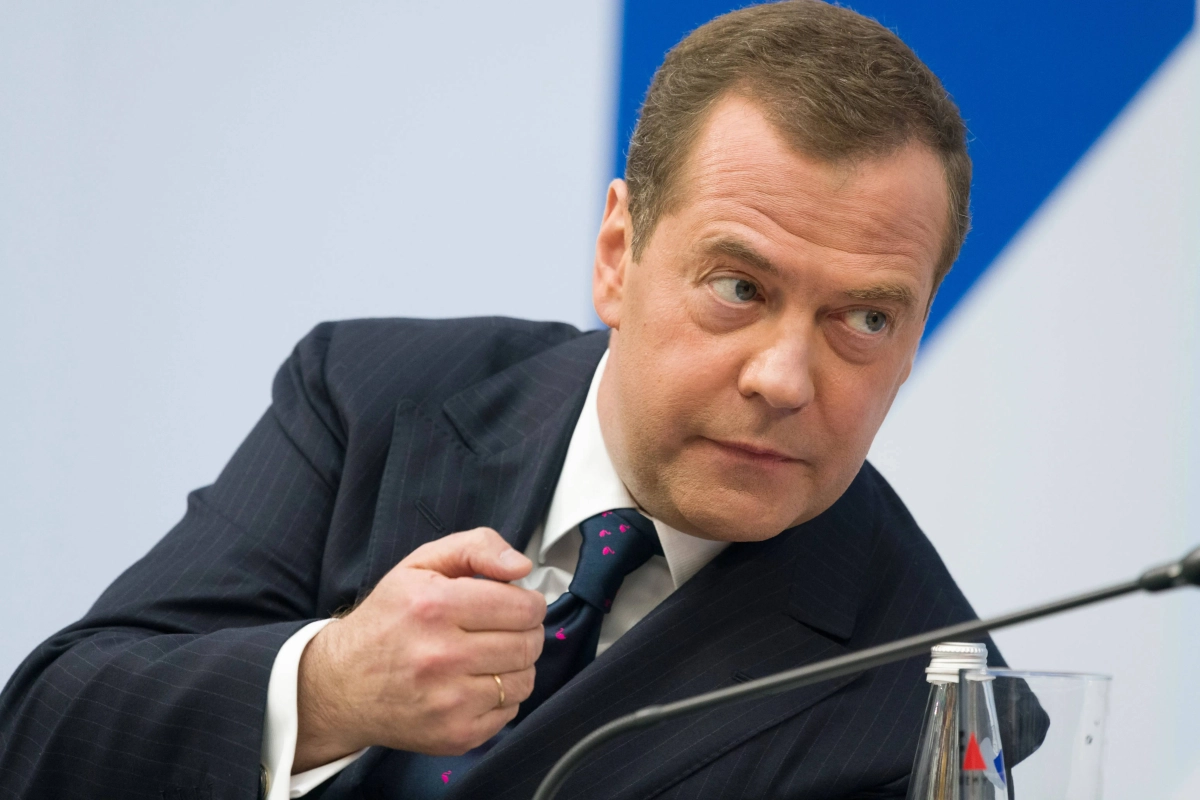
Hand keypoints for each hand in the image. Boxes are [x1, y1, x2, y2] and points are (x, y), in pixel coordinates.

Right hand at [294, 527, 545, 770]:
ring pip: (525, 679)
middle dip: (525, 632)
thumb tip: (522, 566)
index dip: (528, 602)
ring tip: (489, 655)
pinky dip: (501, 696)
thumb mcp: (421, 564)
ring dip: (516, 665)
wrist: (342, 684)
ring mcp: (448, 702)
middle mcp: (441, 656)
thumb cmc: (387, 619)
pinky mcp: (454, 735)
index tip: (516, 603)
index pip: (523, 607)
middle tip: (503, 628)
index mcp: (434, 606)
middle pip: (528, 644)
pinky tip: (475, 683)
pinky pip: (510, 712)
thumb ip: (476, 547)